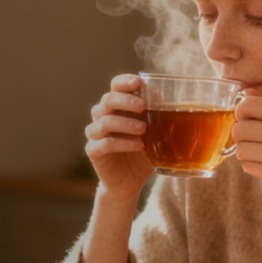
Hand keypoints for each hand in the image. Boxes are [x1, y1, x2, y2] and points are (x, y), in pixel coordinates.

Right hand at [85, 74, 152, 201]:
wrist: (129, 180)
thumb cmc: (142, 151)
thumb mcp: (154, 132)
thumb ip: (158, 116)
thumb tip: (169, 102)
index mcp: (117, 106)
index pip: (115, 86)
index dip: (125, 81)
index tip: (138, 82)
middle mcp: (102, 115)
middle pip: (107, 100)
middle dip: (126, 101)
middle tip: (143, 106)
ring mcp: (95, 133)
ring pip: (104, 121)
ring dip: (125, 123)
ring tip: (144, 130)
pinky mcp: (93, 151)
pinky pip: (105, 144)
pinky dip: (123, 143)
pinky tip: (138, 146)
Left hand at [231, 93, 261, 210]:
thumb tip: (246, 91)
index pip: (247, 104)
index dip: (241, 115)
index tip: (249, 122)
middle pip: (238, 128)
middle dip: (242, 138)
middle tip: (257, 144)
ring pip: (240, 149)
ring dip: (247, 155)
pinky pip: (246, 166)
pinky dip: (253, 168)